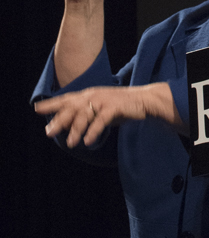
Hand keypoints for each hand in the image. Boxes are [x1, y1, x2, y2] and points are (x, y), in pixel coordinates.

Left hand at [34, 82, 181, 148]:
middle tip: (48, 132)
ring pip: (84, 115)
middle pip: (72, 108)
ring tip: (70, 143)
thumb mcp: (98, 110)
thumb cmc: (119, 106)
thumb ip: (83, 116)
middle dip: (59, 120)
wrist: (144, 101)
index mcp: (88, 95)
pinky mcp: (114, 107)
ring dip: (76, 130)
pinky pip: (101, 120)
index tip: (36, 109)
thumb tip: (65, 126)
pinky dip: (93, 131)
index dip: (51, 104)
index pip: (66, 99)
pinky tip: (87, 141)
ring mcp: (104, 100)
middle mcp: (93, 95)